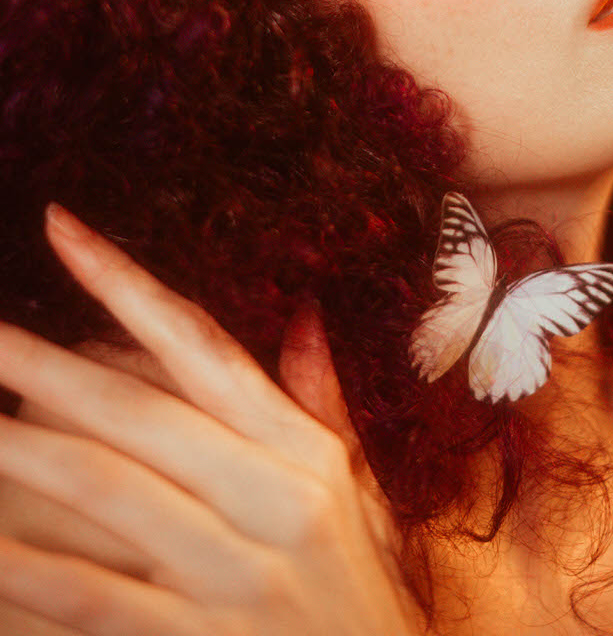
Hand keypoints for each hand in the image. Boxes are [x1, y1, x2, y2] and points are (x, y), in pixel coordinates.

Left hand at [0, 205, 420, 634]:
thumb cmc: (364, 599)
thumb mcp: (364, 499)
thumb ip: (322, 405)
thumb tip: (305, 312)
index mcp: (308, 456)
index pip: (203, 346)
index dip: (125, 283)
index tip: (59, 228)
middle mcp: (274, 505)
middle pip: (137, 412)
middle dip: (42, 361)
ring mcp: (234, 583)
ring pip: (105, 492)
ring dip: (16, 451)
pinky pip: (89, 599)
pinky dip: (25, 567)